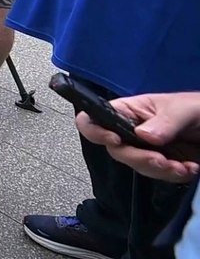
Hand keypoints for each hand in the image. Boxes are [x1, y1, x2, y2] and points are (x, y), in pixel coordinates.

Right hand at [75, 92, 199, 182]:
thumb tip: (142, 135)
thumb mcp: (184, 110)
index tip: (115, 140)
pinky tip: (190, 168)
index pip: (95, 119)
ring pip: (138, 166)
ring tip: (184, 166)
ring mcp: (146, 149)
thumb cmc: (198, 107)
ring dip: (161, 171)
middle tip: (162, 160)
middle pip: (117, 150)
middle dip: (139, 158)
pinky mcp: (162, 164)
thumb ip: (164, 121)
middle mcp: (131, 131)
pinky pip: (159, 176)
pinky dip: (174, 176)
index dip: (95, 131)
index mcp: (129, 111)